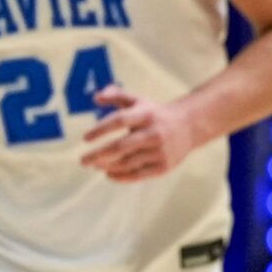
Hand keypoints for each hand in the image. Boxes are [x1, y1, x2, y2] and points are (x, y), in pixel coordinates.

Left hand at [79, 89, 200, 181]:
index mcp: (146, 114)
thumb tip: (95, 98)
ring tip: (95, 165)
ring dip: (107, 166)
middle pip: (121, 146)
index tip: (85, 138)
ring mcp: (160, 151)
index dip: (100, 129)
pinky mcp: (164, 166)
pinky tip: (108, 174)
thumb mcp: (138, 100)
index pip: (119, 120)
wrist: (189, 127)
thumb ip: (116, 94)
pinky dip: (120, 176)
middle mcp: (154, 133)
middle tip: (83, 160)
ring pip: (128, 163)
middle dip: (98, 155)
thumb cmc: (155, 114)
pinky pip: (138, 175)